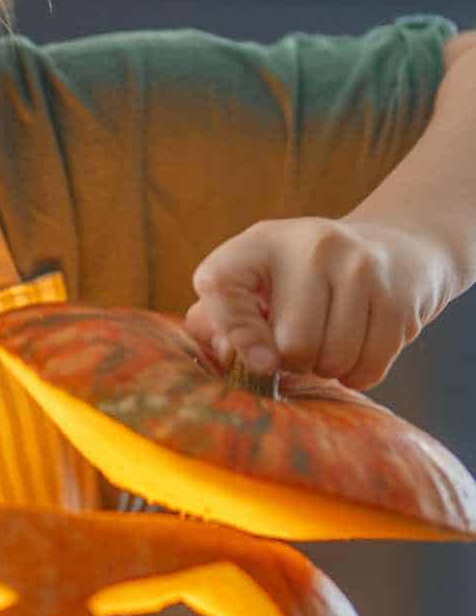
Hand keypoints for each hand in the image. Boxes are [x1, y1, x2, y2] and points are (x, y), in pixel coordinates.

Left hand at [185, 217, 450, 388]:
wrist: (398, 246)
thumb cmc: (307, 277)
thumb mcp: (260, 279)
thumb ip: (221, 316)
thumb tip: (217, 355)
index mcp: (261, 241)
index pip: (222, 287)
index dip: (233, 333)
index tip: (258, 361)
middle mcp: (312, 245)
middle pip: (292, 345)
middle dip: (294, 364)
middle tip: (300, 350)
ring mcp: (360, 267)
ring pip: (332, 360)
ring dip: (328, 371)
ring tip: (329, 346)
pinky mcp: (398, 296)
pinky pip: (368, 368)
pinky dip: (358, 374)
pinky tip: (357, 349)